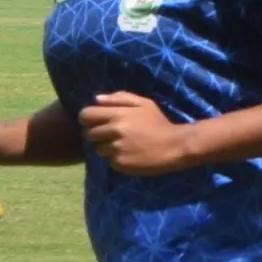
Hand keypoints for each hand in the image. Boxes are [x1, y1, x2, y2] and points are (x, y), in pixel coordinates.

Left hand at [79, 90, 195, 174]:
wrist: (176, 146)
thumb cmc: (159, 123)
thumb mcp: (144, 104)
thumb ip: (120, 98)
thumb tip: (97, 99)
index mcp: (118, 114)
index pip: (86, 115)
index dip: (87, 119)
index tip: (95, 122)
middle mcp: (114, 130)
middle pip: (89, 134)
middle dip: (97, 134)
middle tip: (111, 136)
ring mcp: (116, 148)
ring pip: (98, 149)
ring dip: (107, 148)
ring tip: (123, 146)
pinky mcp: (121, 163)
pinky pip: (110, 161)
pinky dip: (118, 159)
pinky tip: (131, 155)